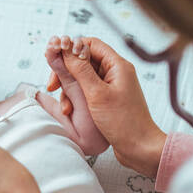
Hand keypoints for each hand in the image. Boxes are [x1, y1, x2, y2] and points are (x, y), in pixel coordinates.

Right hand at [47, 37, 166, 176]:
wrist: (139, 148)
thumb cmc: (124, 122)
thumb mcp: (96, 94)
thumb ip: (80, 70)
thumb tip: (66, 49)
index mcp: (117, 65)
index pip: (91, 44)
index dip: (71, 49)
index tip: (56, 60)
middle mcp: (116, 72)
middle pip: (85, 61)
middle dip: (67, 73)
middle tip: (53, 85)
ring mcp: (112, 87)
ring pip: (83, 78)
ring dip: (70, 90)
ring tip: (65, 107)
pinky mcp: (108, 100)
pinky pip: (87, 92)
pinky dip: (77, 99)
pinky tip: (71, 112)